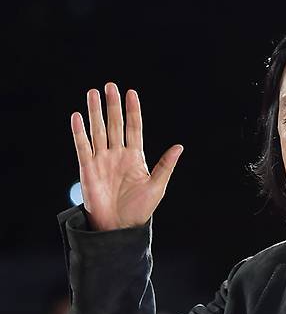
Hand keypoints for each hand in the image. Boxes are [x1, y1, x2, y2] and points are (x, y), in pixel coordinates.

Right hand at [70, 82, 183, 231]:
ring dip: (95, 112)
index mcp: (135, 157)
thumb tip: (180, 146)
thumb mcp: (157, 186)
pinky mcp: (88, 168)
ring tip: (93, 93)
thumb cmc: (139, 210)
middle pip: (114, 125)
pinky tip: (78, 116)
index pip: (134, 128)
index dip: (132, 111)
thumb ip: (166, 165)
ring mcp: (102, 160)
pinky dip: (79, 132)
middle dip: (112, 106)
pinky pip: (83, 146)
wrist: (120, 227)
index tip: (131, 92)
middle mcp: (117, 155)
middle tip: (110, 86)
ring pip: (97, 131)